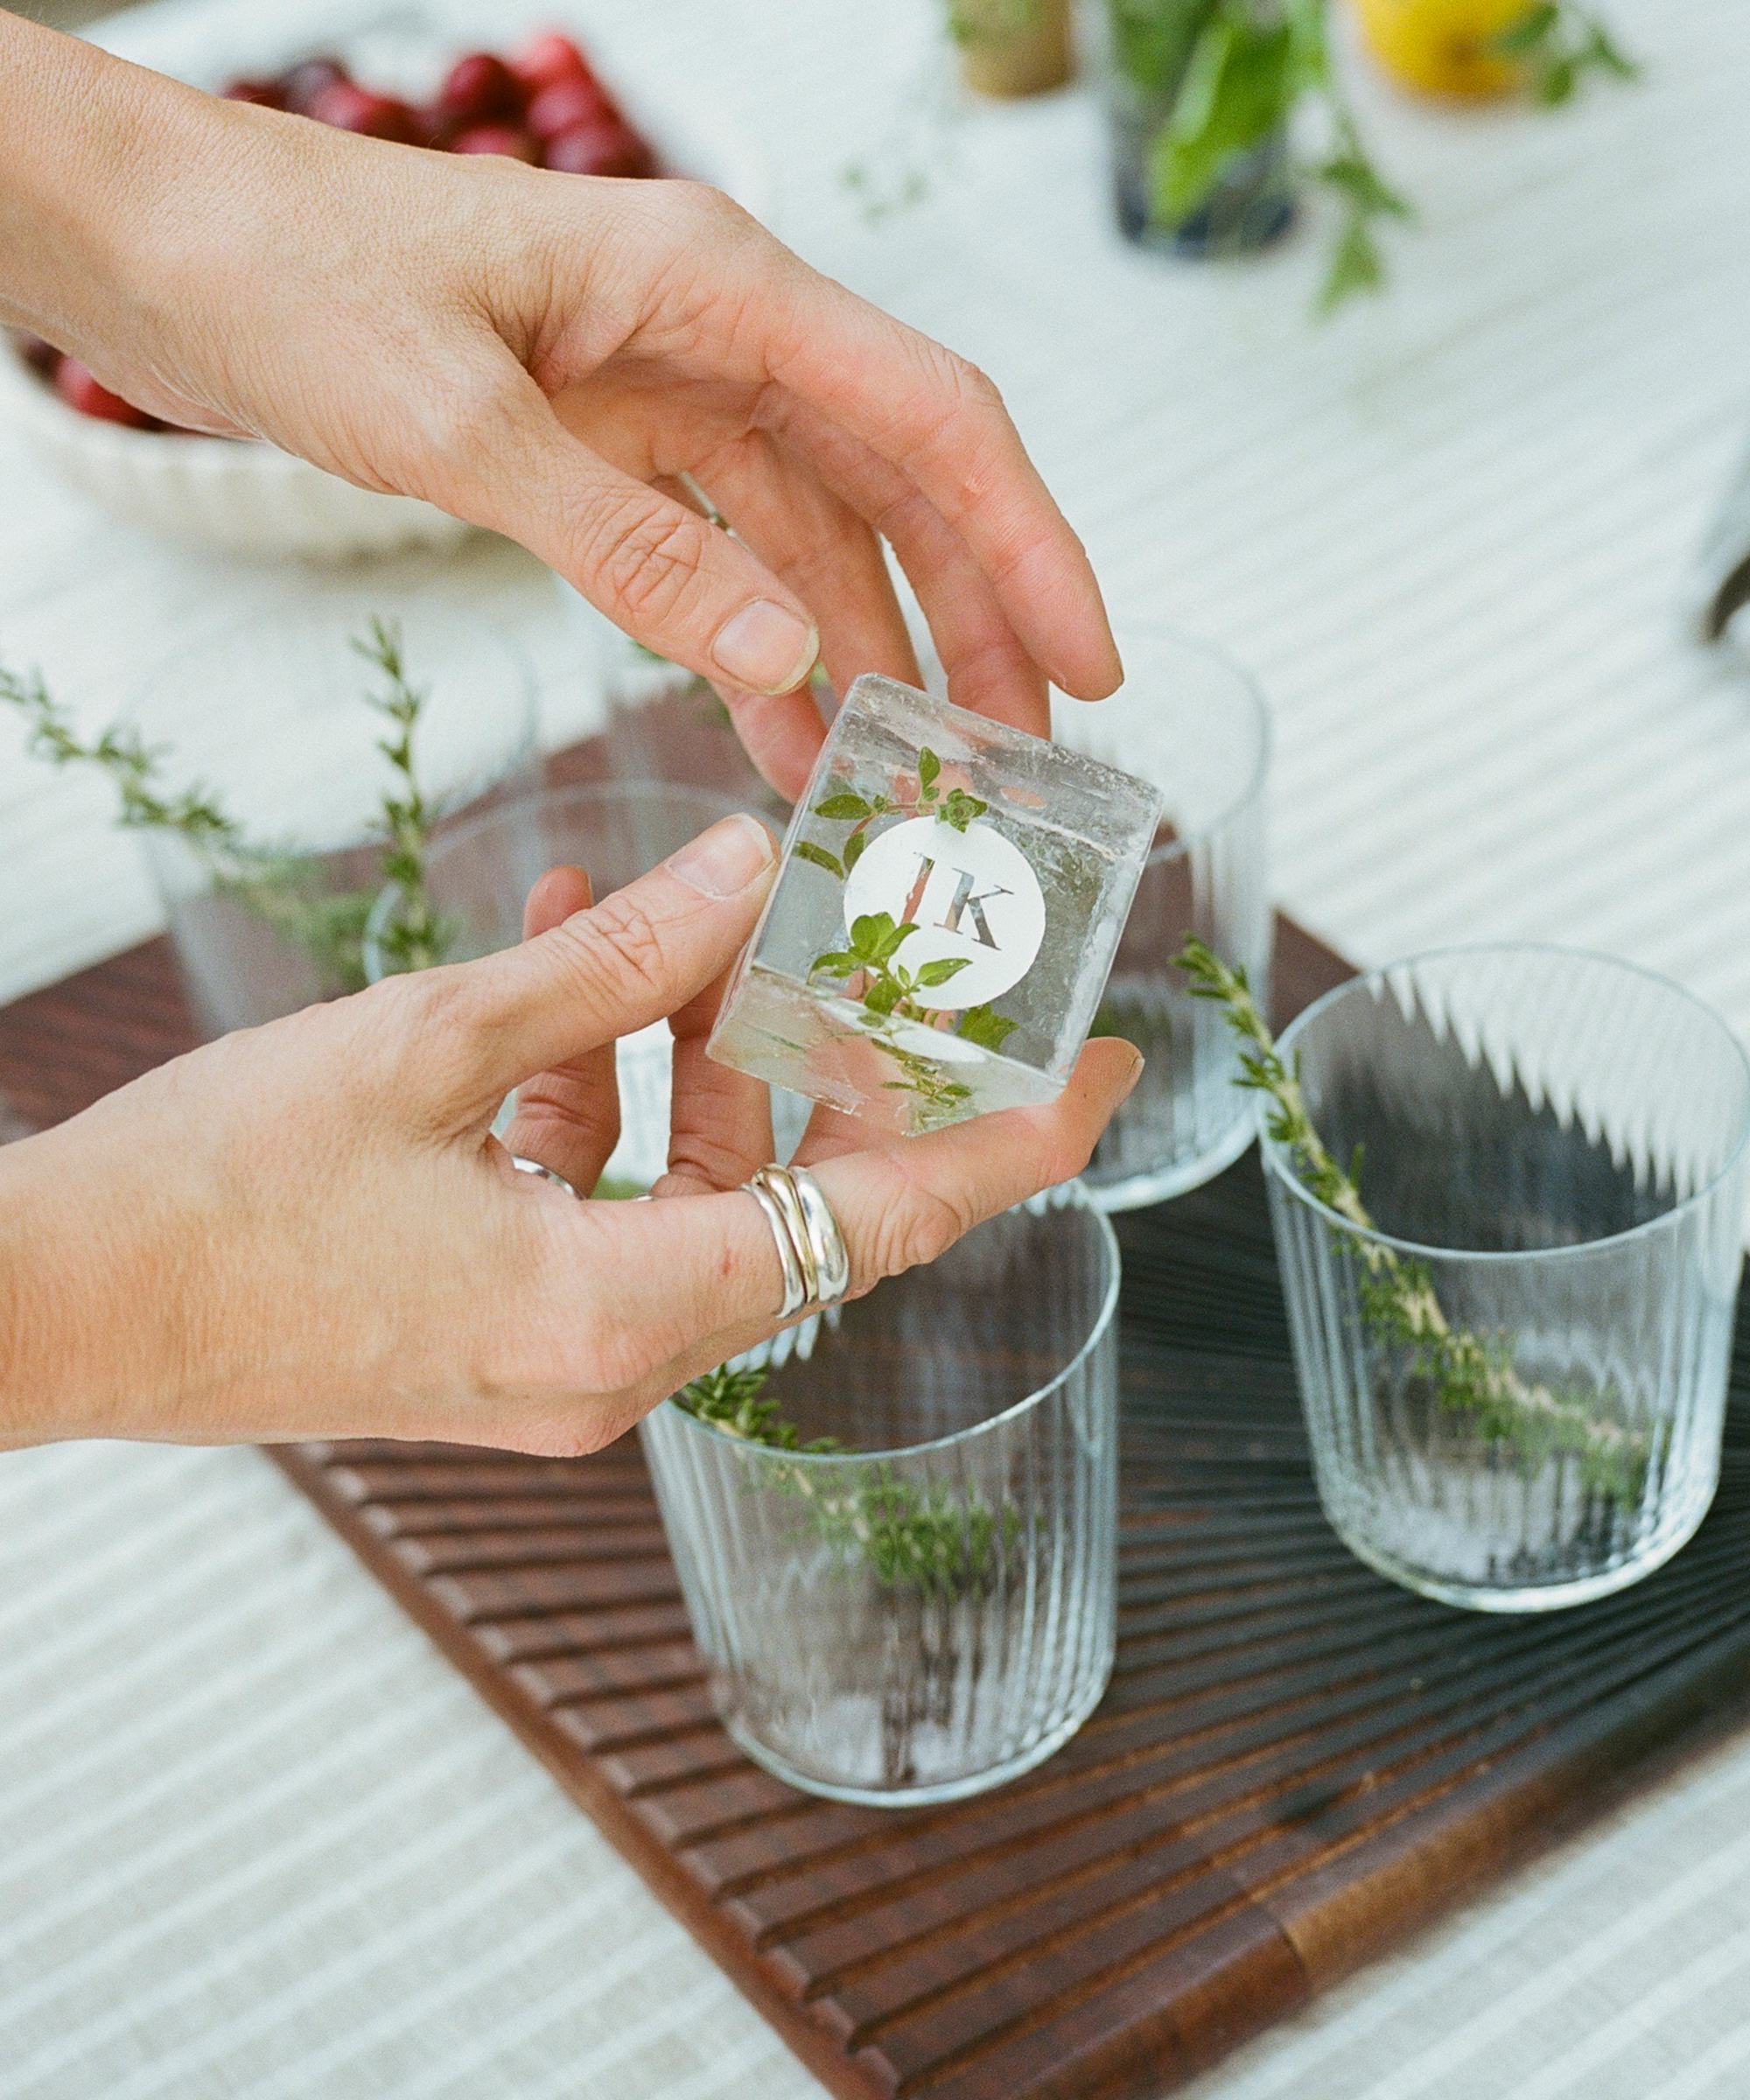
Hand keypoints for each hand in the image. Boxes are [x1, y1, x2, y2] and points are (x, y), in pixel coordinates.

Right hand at [0, 815, 1140, 1452]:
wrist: (46, 1309)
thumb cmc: (210, 1196)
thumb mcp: (425, 1044)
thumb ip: (612, 962)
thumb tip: (749, 872)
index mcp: (615, 1314)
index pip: (878, 1222)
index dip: (1007, 1144)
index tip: (1104, 1073)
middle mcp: (610, 1363)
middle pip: (798, 1201)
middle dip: (833, 1062)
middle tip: (876, 943)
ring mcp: (555, 1357)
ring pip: (696, 1189)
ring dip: (693, 1051)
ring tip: (667, 909)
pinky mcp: (499, 1330)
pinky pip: (602, 1202)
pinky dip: (601, 1094)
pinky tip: (560, 964)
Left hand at [1, 18, 1120, 798]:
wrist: (157, 243)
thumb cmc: (288, 278)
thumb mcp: (458, 423)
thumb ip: (627, 543)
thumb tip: (786, 658)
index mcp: (717, 285)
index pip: (933, 422)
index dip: (1030, 547)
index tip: (1088, 665)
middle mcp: (718, 330)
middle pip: (902, 488)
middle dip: (973, 625)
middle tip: (1015, 763)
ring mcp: (667, 385)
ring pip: (819, 534)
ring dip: (867, 657)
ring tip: (902, 783)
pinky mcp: (607, 439)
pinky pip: (724, 555)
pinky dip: (759, 647)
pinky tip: (779, 736)